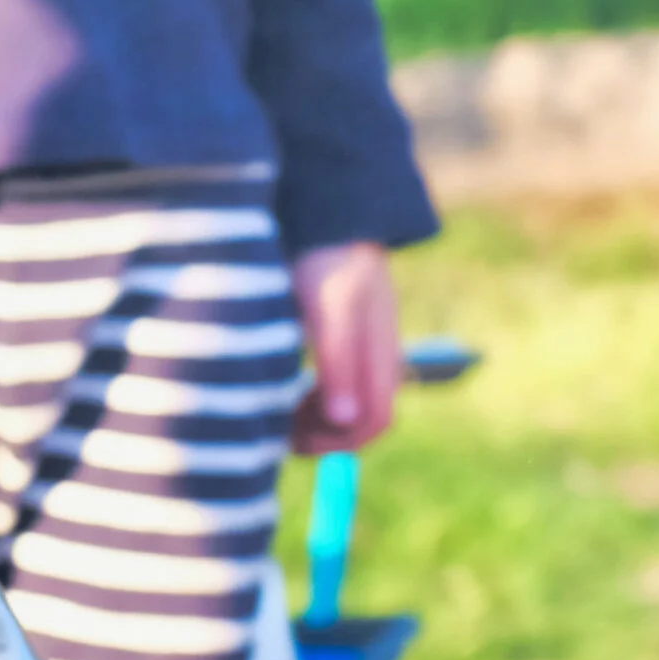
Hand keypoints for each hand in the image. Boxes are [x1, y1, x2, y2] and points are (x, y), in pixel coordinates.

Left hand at [290, 242, 402, 454]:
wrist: (328, 218)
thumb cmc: (328, 261)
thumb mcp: (331, 308)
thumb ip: (339, 360)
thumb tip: (346, 419)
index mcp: (381, 354)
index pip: (374, 421)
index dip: (337, 442)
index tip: (292, 439)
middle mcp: (379, 359)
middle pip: (362, 421)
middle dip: (323, 434)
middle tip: (277, 430)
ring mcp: (364, 351)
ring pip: (348, 407)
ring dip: (316, 419)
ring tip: (277, 410)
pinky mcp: (345, 342)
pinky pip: (336, 387)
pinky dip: (311, 398)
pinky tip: (282, 384)